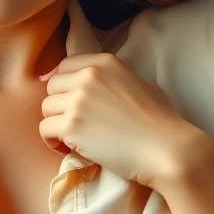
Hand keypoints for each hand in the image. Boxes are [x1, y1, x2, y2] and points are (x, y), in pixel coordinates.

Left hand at [37, 52, 213, 190]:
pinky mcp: (71, 126)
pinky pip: (45, 130)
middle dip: (60, 105)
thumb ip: (112, 80)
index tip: (68, 100)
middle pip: (52, 87)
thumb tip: (92, 85)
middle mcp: (88, 77)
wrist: (167, 149)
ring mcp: (78, 100)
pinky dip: (53, 142)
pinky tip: (69, 149)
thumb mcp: (139, 84)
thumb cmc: (161, 121)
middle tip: (75, 123)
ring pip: (46, 109)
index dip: (64, 85)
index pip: (65, 65)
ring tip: (73, 139)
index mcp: (105, 63)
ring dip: (56, 124)